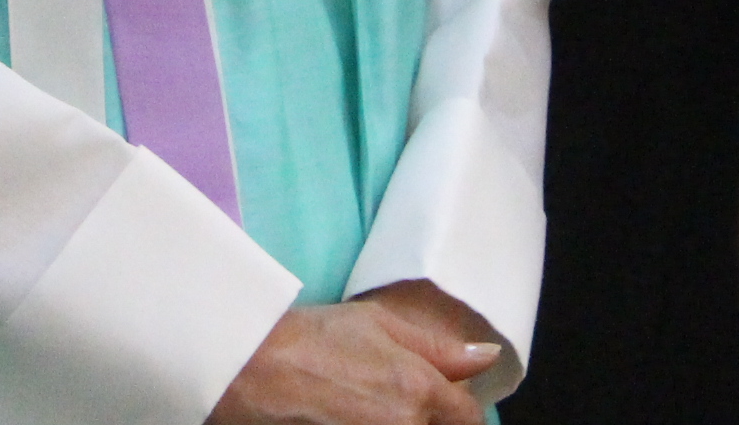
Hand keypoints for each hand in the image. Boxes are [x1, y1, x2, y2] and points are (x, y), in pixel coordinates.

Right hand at [209, 293, 497, 424]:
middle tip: (394, 397)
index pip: (467, 417)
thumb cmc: (313, 338)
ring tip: (372, 405)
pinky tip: (354, 416)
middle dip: (431, 418)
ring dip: (406, 422)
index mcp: (419, 390)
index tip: (444, 402)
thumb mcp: (378, 323)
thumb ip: (439, 347)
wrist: (251, 368)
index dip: (459, 409)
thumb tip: (486, 358)